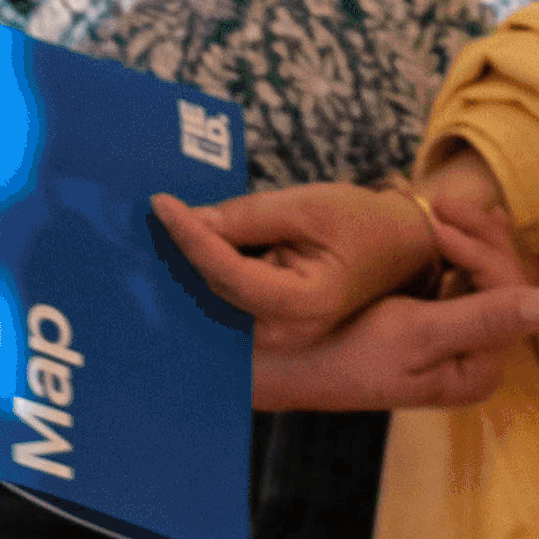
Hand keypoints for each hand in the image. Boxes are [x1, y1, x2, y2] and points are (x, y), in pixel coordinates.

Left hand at [150, 182, 448, 352]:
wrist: (399, 246)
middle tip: (138, 224)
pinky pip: (229, 297)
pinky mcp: (271, 324)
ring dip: (188, 267)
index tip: (161, 203)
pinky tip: (184, 244)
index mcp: (303, 306)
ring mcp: (278, 335)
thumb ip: (247, 216)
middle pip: (216, 292)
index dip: (191, 238)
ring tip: (152, 233)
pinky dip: (209, 271)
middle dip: (179, 258)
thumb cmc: (360, 222)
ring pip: (218, 297)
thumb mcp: (306, 207)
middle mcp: (286, 333)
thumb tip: (190, 220)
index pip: (228, 273)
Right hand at [248, 203, 538, 411]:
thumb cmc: (346, 354)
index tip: (438, 223)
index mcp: (479, 367)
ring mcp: (457, 338)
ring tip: (446, 204)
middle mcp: (477, 356)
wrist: (287, 364)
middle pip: (504, 280)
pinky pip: (463, 275)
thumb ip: (483, 319)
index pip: (510, 294)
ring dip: (472, 234)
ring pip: (486, 272)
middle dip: (480, 236)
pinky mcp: (434, 323)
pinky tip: (448, 220)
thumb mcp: (414, 335)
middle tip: (440, 203)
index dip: (480, 251)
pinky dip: (459, 244)